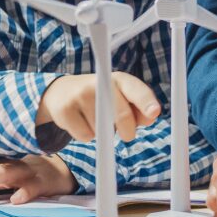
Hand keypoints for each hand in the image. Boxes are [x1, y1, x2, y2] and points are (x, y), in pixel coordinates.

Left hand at [0, 155, 77, 203]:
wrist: (62, 170)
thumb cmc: (30, 175)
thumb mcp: (7, 178)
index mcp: (0, 166)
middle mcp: (10, 166)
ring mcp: (26, 172)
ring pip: (7, 172)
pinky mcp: (42, 182)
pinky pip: (32, 187)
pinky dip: (25, 192)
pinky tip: (16, 199)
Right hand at [36, 73, 160, 141]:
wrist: (62, 92)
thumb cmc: (100, 98)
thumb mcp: (121, 98)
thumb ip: (138, 109)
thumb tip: (150, 117)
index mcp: (119, 79)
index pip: (135, 89)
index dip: (146, 101)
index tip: (154, 112)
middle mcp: (100, 82)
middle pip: (122, 115)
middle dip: (128, 131)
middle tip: (127, 135)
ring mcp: (81, 95)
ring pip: (102, 130)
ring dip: (102, 133)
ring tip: (93, 118)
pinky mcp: (66, 109)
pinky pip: (86, 136)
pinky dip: (86, 136)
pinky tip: (81, 122)